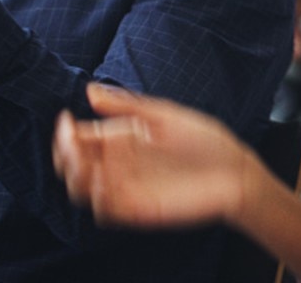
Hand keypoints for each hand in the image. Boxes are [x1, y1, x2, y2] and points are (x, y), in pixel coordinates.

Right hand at [53, 83, 260, 228]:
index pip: (82, 138)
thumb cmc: (205, 140)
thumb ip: (129, 106)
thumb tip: (90, 90)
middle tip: (72, 146)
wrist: (235, 172)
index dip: (67, 133)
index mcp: (125, 139)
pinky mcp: (138, 209)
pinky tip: (104, 185)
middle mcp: (121, 164)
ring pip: (83, 189)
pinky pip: (106, 211)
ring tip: (84, 164)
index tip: (65, 121)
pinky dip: (97, 200)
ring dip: (76, 178)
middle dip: (66, 155)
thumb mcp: (166, 116)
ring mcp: (128, 188)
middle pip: (75, 164)